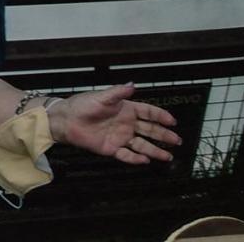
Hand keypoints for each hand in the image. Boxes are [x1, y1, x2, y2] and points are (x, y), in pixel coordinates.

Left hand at [49, 84, 180, 163]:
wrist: (66, 120)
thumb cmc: (82, 105)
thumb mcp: (101, 97)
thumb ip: (117, 92)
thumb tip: (133, 84)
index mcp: (125, 109)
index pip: (148, 112)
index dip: (161, 116)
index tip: (172, 121)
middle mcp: (126, 124)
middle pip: (149, 130)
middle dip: (164, 135)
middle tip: (177, 140)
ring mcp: (120, 137)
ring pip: (142, 145)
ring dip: (155, 151)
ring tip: (168, 156)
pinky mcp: (111, 148)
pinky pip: (127, 155)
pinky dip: (136, 159)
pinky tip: (145, 160)